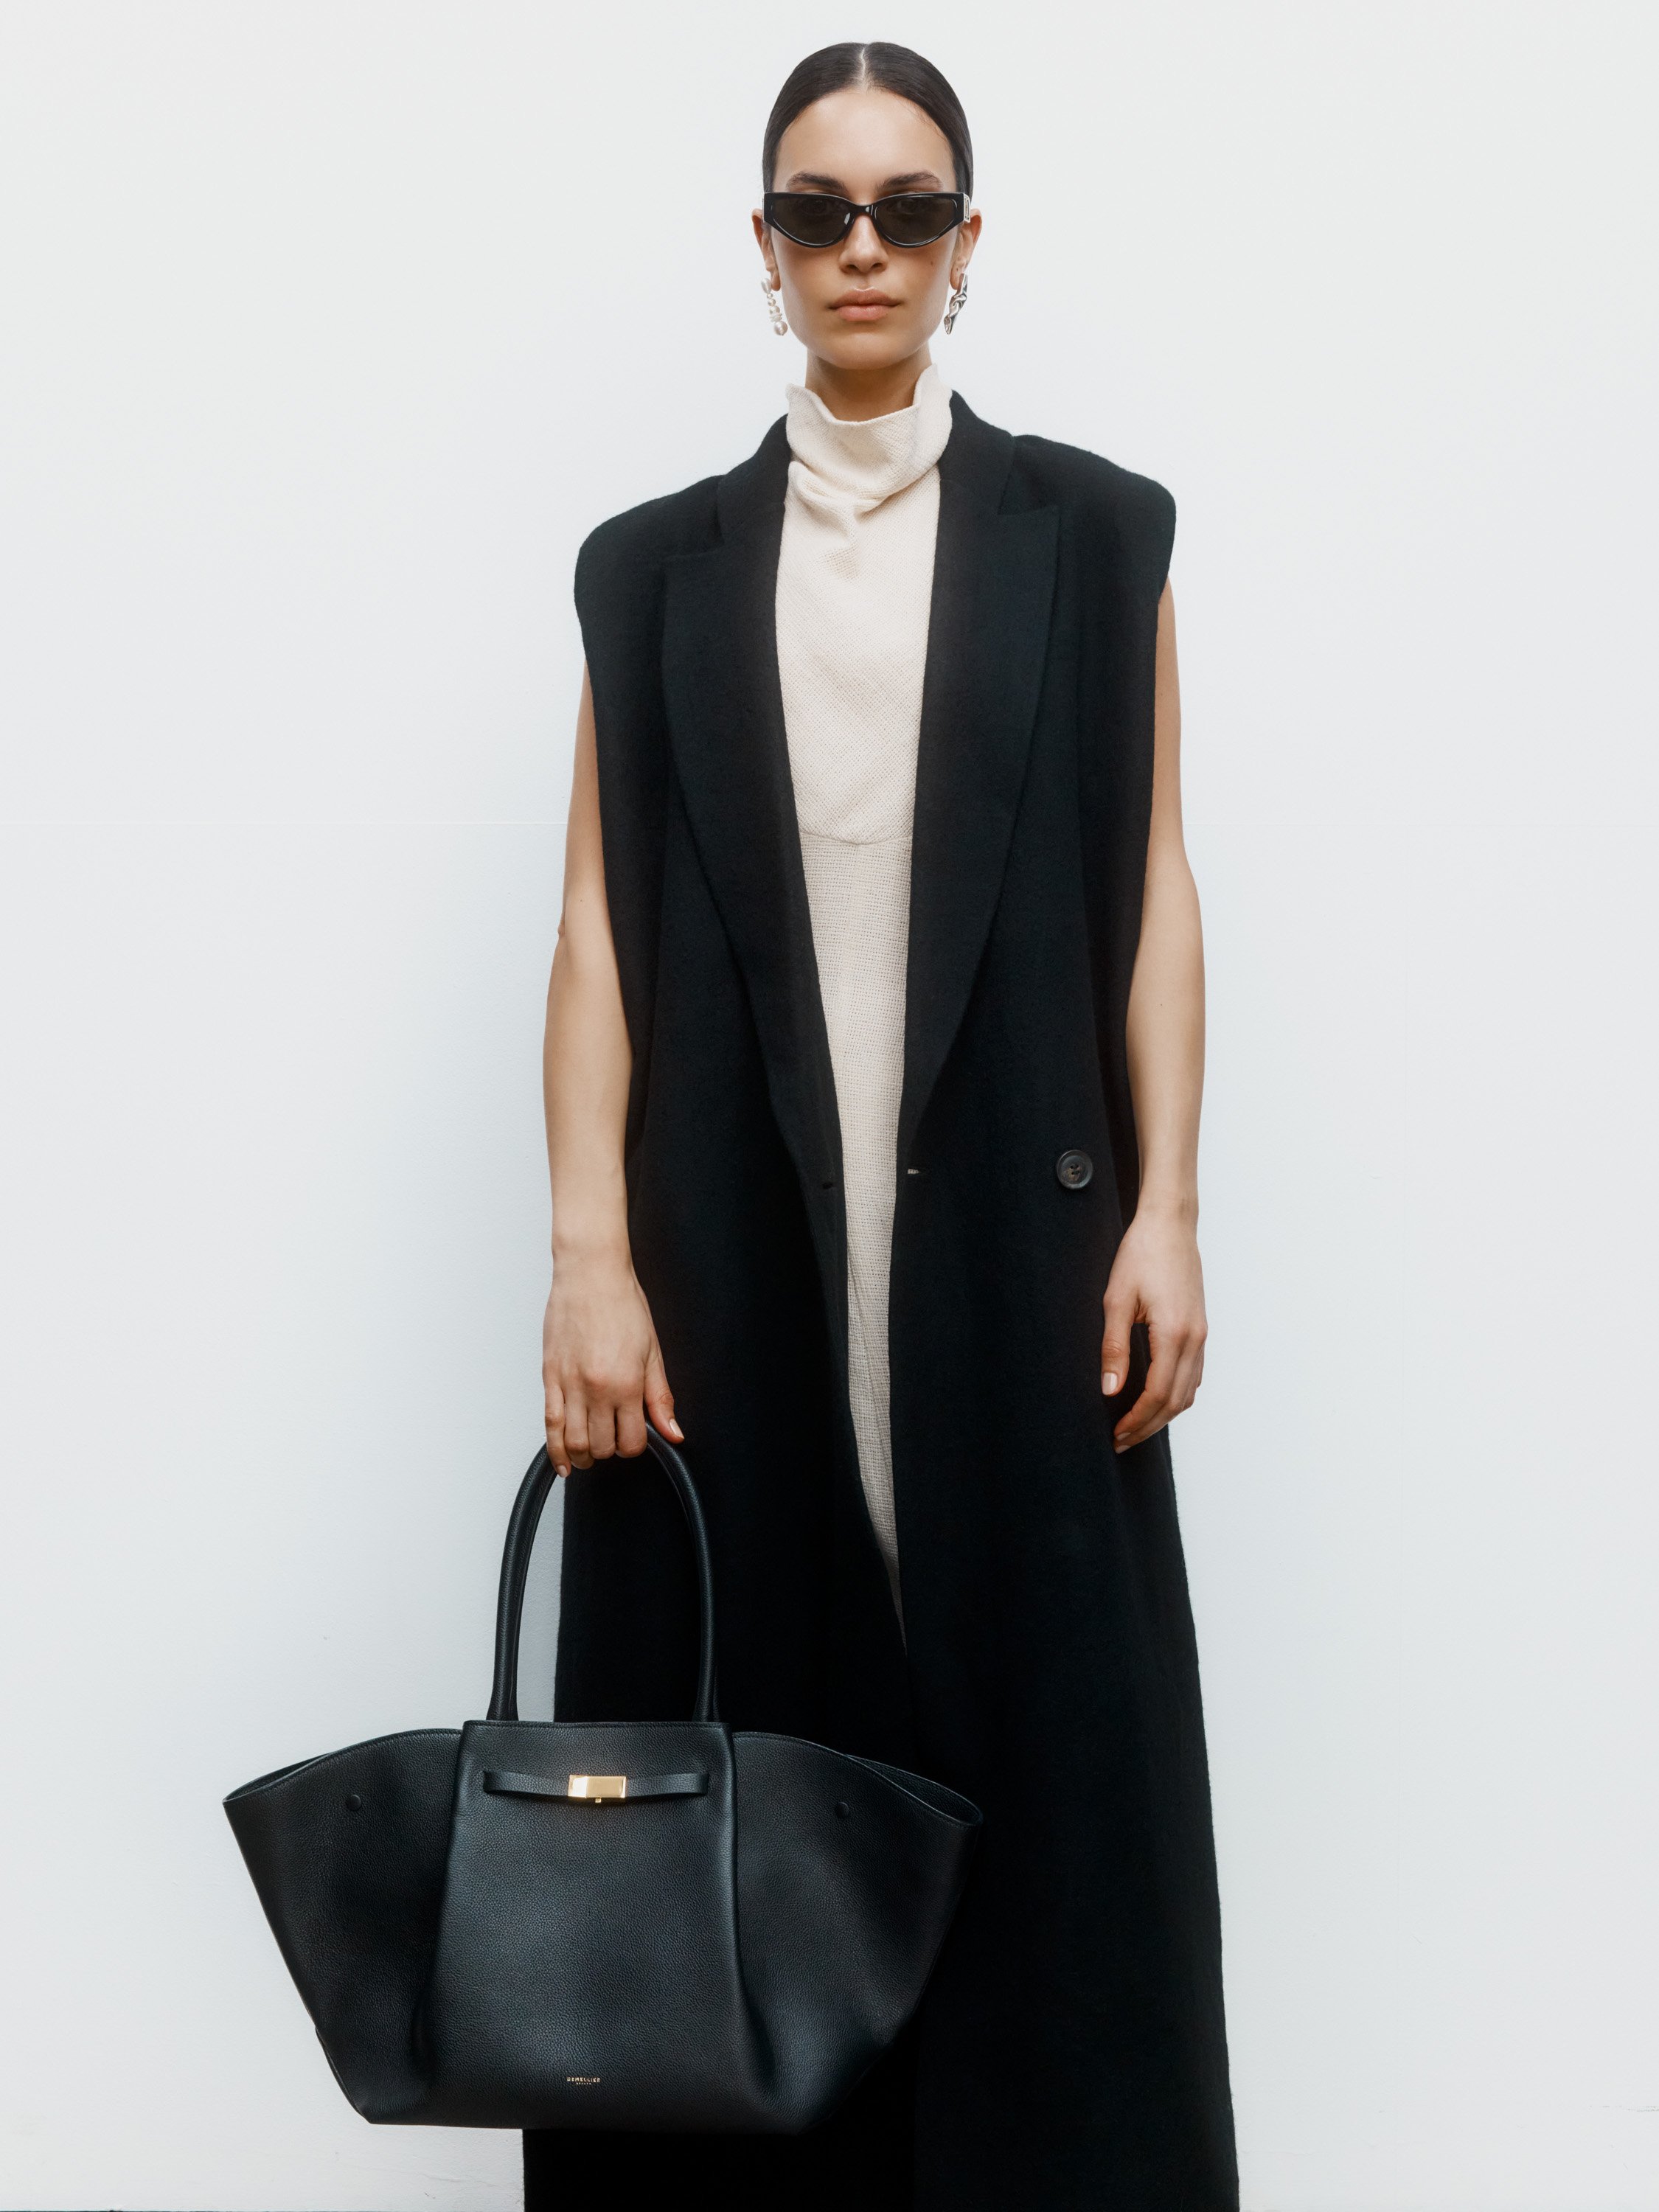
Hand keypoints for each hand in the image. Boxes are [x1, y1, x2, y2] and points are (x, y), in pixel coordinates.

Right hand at [542, 1250, 680, 1474]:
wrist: (591, 1276)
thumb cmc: (622, 1305)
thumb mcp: (652, 1352)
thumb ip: (660, 1398)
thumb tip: (673, 1431)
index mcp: (627, 1383)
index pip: (632, 1441)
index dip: (636, 1446)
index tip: (635, 1437)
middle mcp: (596, 1388)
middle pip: (601, 1446)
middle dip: (609, 1451)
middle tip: (613, 1441)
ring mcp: (569, 1384)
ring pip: (573, 1442)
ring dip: (583, 1457)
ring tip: (589, 1457)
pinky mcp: (549, 1377)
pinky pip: (549, 1423)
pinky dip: (555, 1449)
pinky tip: (563, 1461)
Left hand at [1100, 1206, 1206, 1453]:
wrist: (1170, 1225)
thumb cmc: (1141, 1255)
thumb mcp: (1116, 1300)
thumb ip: (1114, 1348)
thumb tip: (1110, 1390)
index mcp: (1175, 1334)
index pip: (1158, 1394)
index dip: (1137, 1420)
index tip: (1117, 1435)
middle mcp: (1195, 1339)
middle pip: (1176, 1401)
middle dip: (1149, 1425)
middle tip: (1121, 1440)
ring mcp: (1202, 1334)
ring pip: (1189, 1391)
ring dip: (1164, 1414)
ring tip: (1135, 1426)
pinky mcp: (1201, 1328)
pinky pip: (1194, 1375)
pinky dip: (1177, 1395)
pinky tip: (1156, 1398)